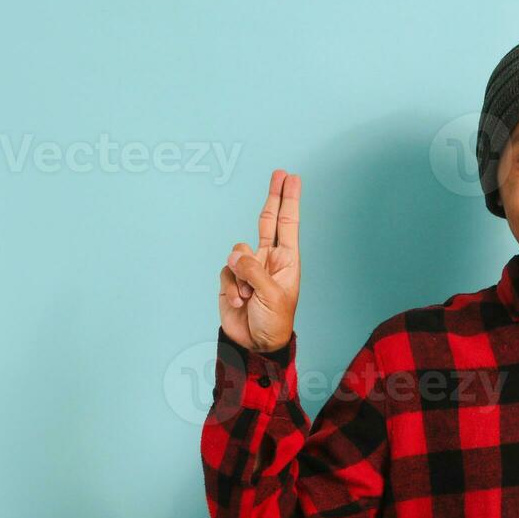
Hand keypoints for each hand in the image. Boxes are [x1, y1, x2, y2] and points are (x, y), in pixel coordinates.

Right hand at [219, 169, 301, 351]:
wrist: (255, 344)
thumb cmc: (274, 322)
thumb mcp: (272, 295)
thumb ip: (253, 271)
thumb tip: (235, 254)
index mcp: (286, 260)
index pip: (287, 223)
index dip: (289, 200)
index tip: (292, 178)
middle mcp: (268, 259)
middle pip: (267, 220)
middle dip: (273, 197)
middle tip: (279, 173)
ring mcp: (248, 267)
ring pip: (238, 251)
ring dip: (241, 274)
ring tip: (250, 295)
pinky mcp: (230, 278)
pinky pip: (225, 270)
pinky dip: (231, 285)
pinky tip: (240, 301)